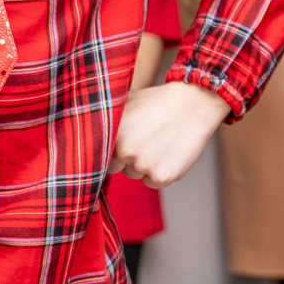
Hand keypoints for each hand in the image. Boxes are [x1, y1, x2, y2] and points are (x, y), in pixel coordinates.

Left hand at [110, 81, 228, 188]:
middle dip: (126, 158)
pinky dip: (160, 172)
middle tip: (144, 141)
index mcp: (112, 135)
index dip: (112, 150)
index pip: (100, 155)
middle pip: (117, 168)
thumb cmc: (158, 101)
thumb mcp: (126, 103)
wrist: (192, 104)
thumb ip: (108, 121)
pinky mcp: (162, 177)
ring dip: (144, 165)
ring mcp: (143, 166)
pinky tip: (168, 152)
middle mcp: (124, 152)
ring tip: (159, 142)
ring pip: (136, 174)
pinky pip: (152, 182)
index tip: (124, 142)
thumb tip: (91, 134)